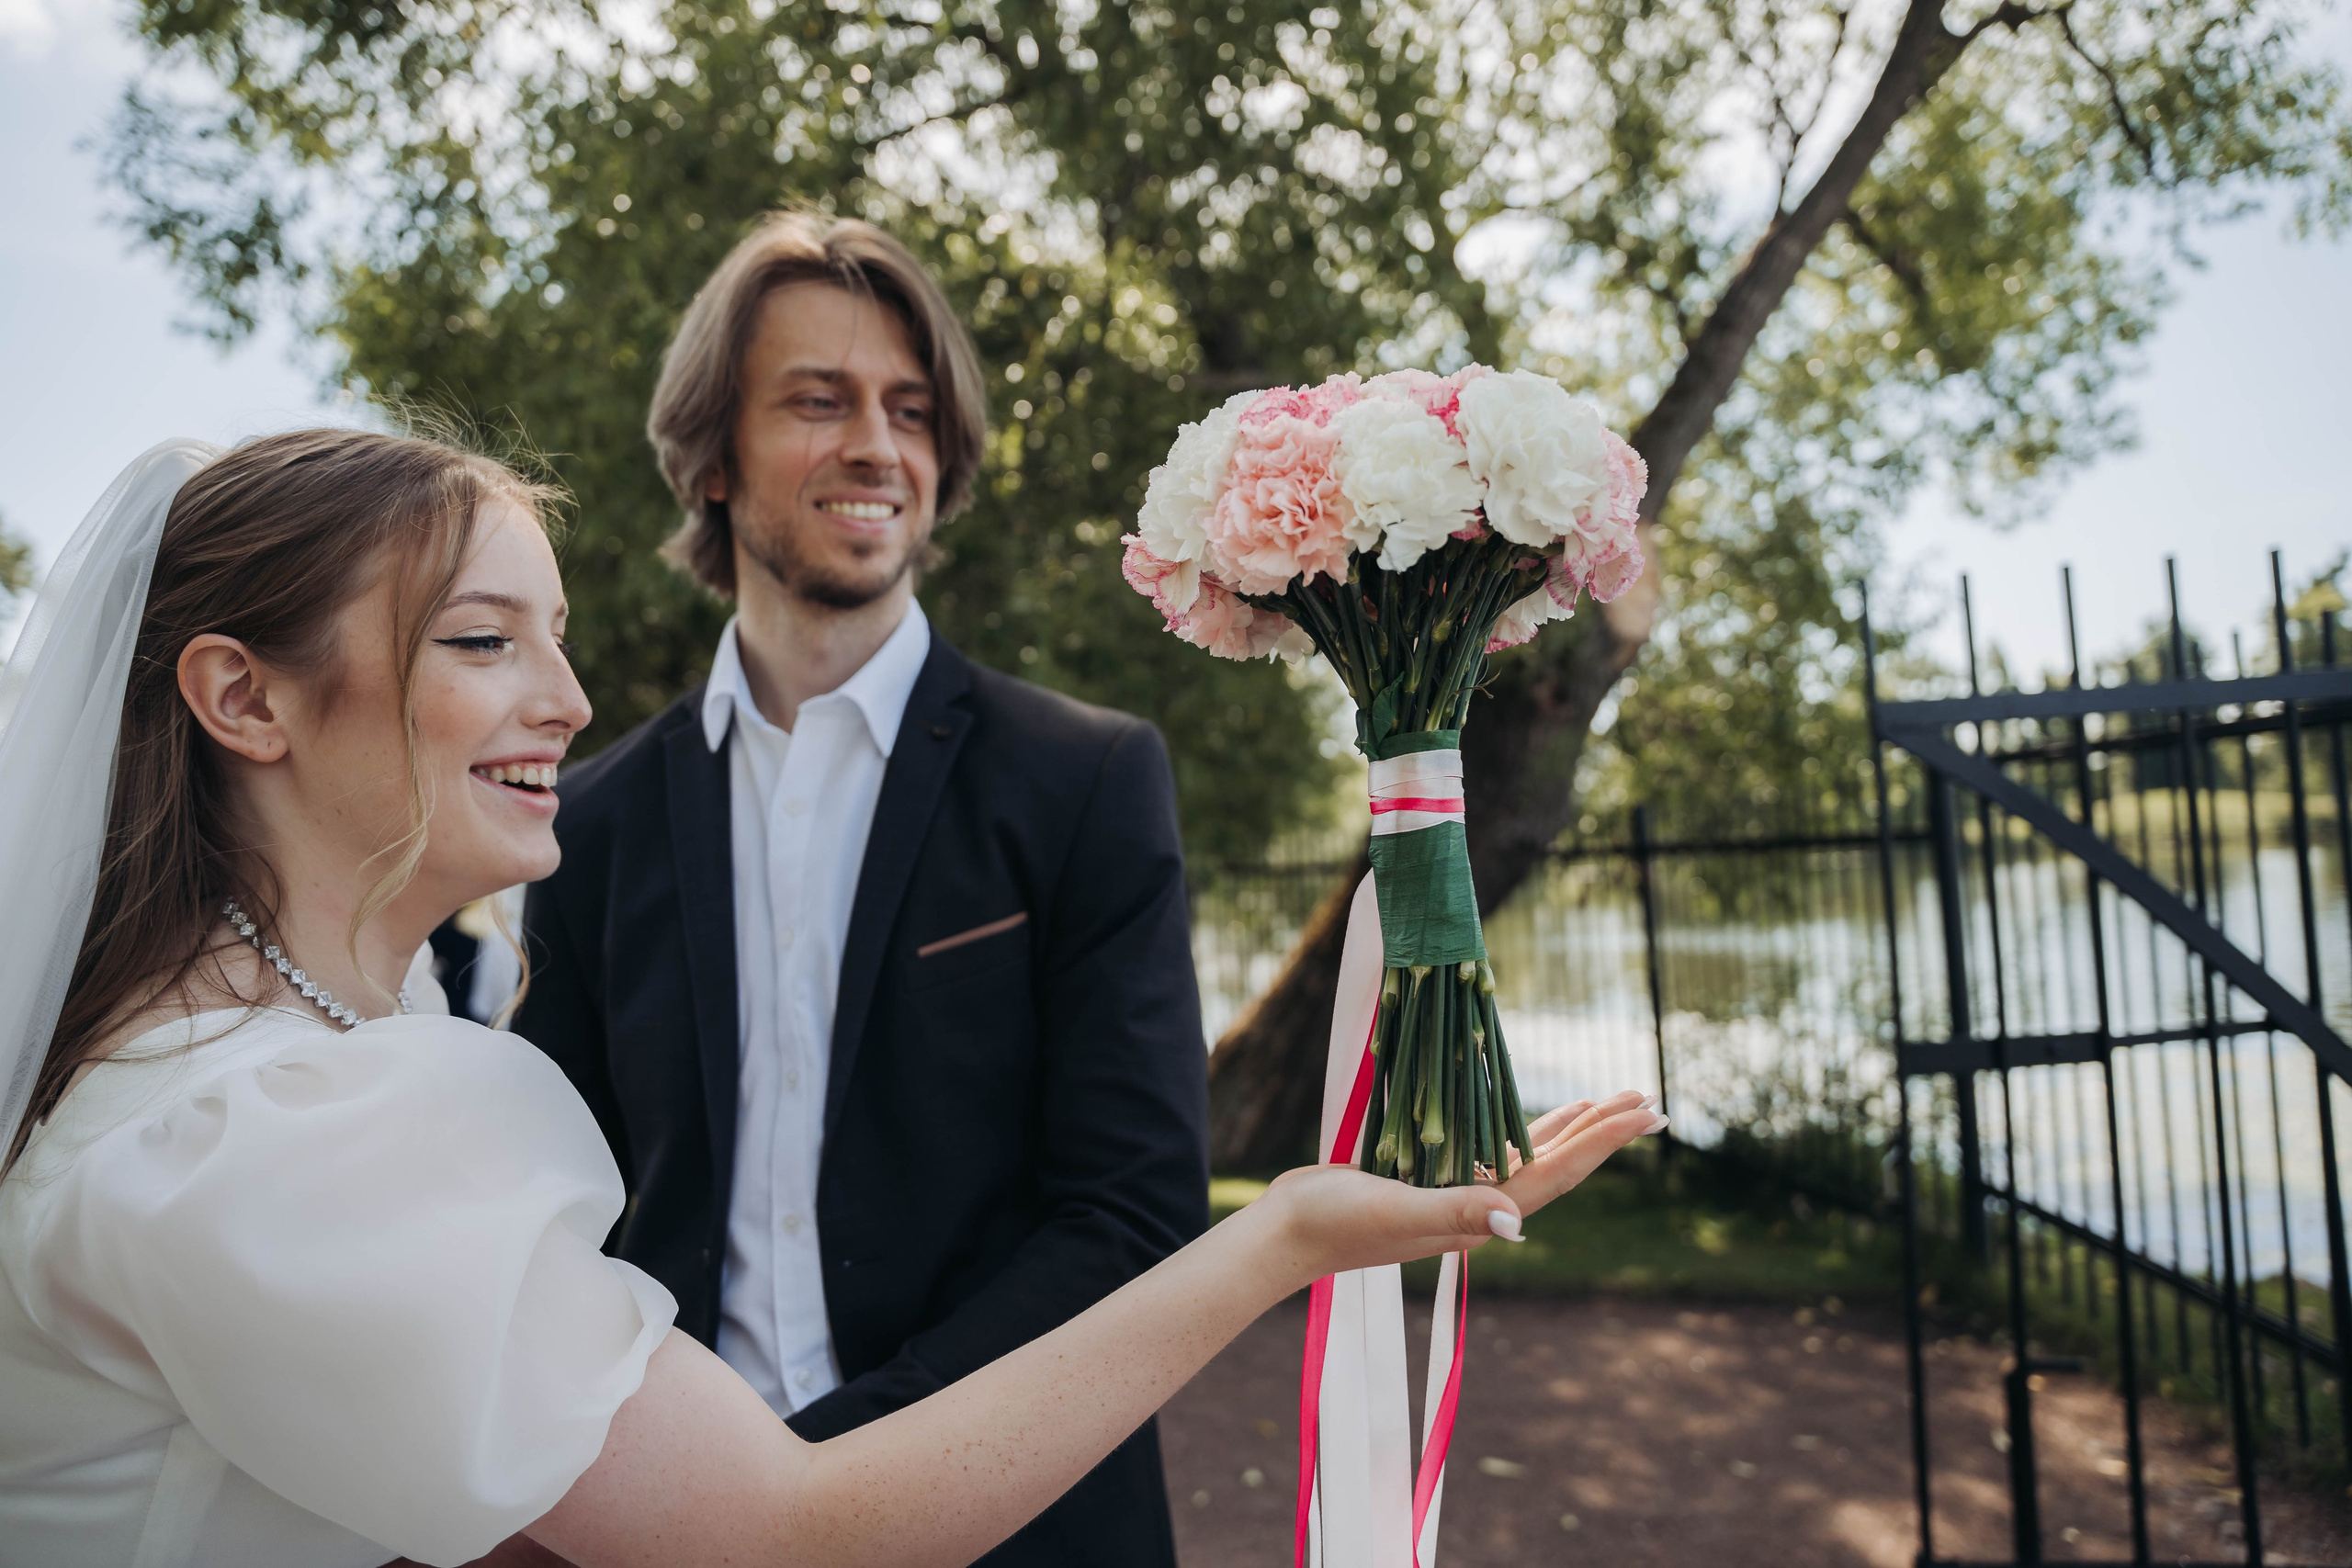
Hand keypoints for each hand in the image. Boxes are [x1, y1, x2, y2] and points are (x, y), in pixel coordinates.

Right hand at [1254, 1088, 1661, 1281]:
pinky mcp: (1428, 1178)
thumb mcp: (1397, 1213)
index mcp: (1479, 1218)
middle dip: (1602, 1133)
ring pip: (1527, 1156)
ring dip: (1569, 1130)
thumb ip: (1455, 1214)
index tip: (1645, 1113)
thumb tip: (1518, 1222)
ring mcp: (1454, 1193)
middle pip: (1556, 1165)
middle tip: (1647, 1099)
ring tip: (1604, 1101)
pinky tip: (1527, 1115)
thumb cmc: (1337, 1223)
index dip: (1603, 1143)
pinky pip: (1488, 1149)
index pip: (1556, 1175)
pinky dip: (1517, 1128)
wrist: (1288, 1233)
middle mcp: (1478, 1208)